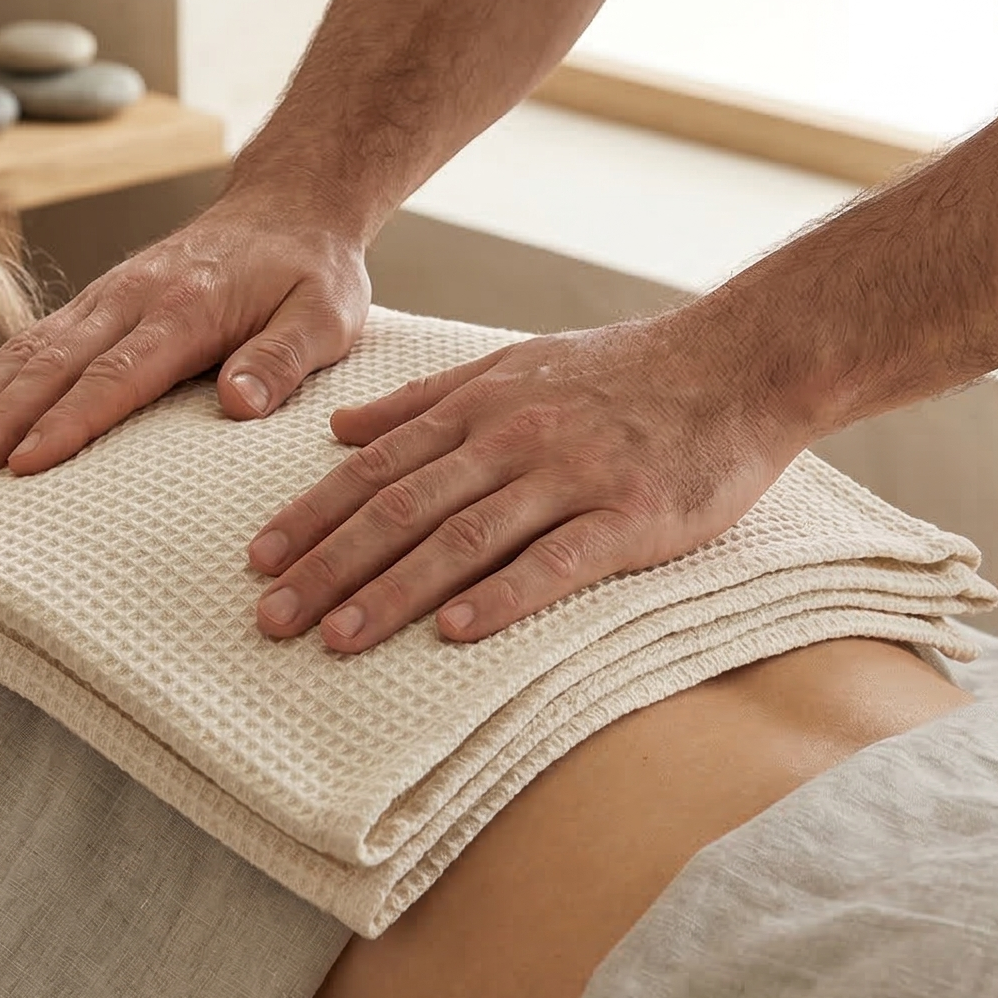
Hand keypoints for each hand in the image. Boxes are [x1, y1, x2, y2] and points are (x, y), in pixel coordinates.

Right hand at [0, 188, 372, 482]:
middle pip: (51, 365)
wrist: (287, 204)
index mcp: (186, 308)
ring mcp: (107, 297)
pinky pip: (31, 341)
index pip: (116, 374)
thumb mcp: (325, 316)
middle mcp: (131, 297)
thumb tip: (238, 404)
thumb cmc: (310, 272)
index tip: (24, 466)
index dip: (69, 422)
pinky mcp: (97, 302)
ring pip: (28, 351)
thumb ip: (284, 359)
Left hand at [244, 309, 811, 651]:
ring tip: (336, 637)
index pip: (375, 468)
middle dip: (327, 565)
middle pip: (400, 508)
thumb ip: (423, 401)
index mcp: (480, 406)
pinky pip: (556, 560)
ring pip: (463, 538)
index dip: (312, 516)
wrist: (740, 360)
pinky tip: (457, 632)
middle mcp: (512, 437)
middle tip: (269, 618)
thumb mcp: (514, 364)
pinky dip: (503, 595)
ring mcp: (571, 476)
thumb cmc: (623, 371)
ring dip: (392, 591)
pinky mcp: (631, 516)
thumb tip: (337, 431)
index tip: (257, 561)